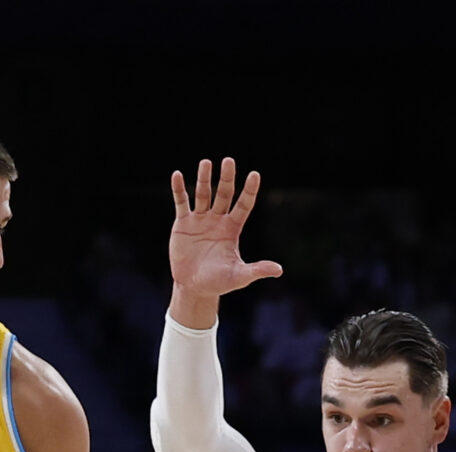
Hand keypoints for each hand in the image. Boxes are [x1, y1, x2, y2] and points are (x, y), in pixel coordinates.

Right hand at [167, 158, 281, 320]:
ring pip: (203, 194)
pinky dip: (178, 189)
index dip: (249, 190)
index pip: (244, 205)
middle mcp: (218, 220)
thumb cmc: (218, 282)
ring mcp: (200, 220)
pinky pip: (181, 202)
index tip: (255, 174)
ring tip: (206, 162)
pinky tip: (177, 175)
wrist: (194, 287)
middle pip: (224, 193)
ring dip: (203, 178)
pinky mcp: (183, 224)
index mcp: (232, 228)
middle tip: (229, 160)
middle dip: (226, 178)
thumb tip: (278, 270)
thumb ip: (256, 270)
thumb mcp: (238, 276)